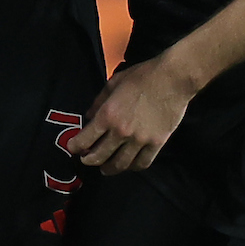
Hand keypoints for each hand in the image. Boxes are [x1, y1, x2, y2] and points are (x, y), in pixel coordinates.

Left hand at [73, 54, 200, 173]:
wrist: (172, 79)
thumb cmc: (142, 76)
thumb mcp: (113, 83)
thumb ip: (98, 102)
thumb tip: (88, 116)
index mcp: (108, 115)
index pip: (84, 139)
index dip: (74, 146)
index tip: (72, 148)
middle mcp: (121, 132)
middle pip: (99, 156)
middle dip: (88, 160)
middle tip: (86, 160)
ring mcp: (139, 140)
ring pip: (120, 164)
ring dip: (109, 169)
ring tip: (105, 168)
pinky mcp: (157, 143)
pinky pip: (142, 163)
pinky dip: (133, 167)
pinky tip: (129, 165)